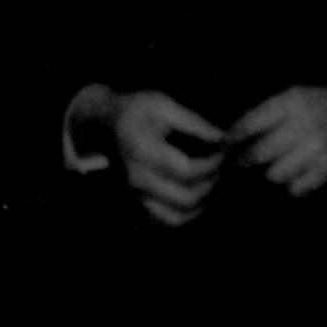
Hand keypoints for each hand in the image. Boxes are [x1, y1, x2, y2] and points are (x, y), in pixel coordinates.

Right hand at [85, 86, 227, 226]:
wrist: (103, 124)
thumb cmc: (134, 110)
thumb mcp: (162, 105)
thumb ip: (194, 122)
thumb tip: (221, 139)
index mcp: (143, 152)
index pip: (186, 171)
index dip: (211, 164)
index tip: (222, 151)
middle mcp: (138, 179)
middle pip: (185, 198)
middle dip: (210, 183)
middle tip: (218, 166)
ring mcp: (135, 194)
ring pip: (176, 217)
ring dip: (200, 204)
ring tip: (208, 182)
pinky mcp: (136, 201)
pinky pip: (164, 222)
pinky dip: (184, 215)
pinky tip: (194, 197)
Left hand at [229, 86, 326, 198]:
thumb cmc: (326, 106)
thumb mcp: (298, 97)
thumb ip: (267, 114)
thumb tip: (232, 137)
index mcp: (292, 102)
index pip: (249, 124)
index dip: (231, 139)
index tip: (222, 146)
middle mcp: (304, 125)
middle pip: (257, 154)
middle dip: (244, 161)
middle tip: (240, 163)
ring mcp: (317, 149)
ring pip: (274, 174)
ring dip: (270, 173)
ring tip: (275, 166)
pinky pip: (295, 188)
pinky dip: (291, 185)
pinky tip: (295, 175)